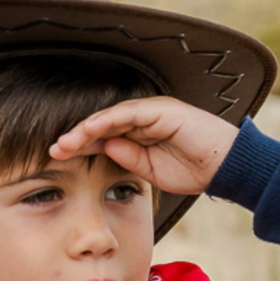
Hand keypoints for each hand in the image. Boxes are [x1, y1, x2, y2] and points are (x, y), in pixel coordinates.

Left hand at [48, 96, 240, 195]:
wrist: (227, 168)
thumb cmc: (195, 170)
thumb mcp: (152, 171)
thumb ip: (128, 158)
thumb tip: (105, 148)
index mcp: (140, 134)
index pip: (104, 138)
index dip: (81, 147)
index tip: (59, 159)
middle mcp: (143, 119)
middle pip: (101, 126)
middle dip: (76, 138)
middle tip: (53, 150)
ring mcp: (151, 112)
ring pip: (110, 118)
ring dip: (85, 130)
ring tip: (65, 143)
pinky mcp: (160, 109)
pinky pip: (127, 113)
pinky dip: (106, 121)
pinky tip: (88, 131)